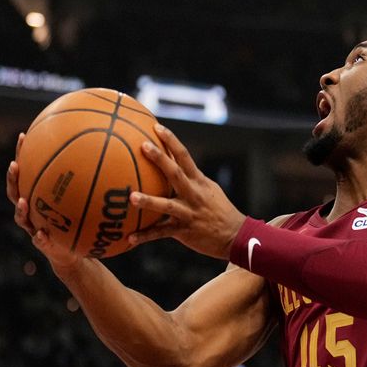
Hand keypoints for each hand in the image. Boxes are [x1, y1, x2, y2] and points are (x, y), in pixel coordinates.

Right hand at [6, 132, 83, 271]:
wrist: (70, 250)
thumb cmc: (76, 219)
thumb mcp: (82, 198)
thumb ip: (87, 180)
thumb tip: (104, 149)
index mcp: (37, 194)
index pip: (27, 170)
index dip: (22, 154)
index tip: (24, 136)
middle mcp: (30, 208)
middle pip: (15, 190)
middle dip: (13, 178)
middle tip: (14, 165)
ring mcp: (32, 226)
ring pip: (20, 216)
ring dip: (20, 209)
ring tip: (22, 201)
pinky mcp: (42, 243)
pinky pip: (39, 240)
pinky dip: (39, 237)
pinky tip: (41, 234)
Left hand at [129, 124, 246, 258]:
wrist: (236, 235)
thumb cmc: (219, 210)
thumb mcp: (208, 190)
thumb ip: (191, 179)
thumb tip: (170, 164)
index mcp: (199, 181)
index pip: (185, 156)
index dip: (171, 141)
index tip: (157, 127)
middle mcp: (194, 194)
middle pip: (175, 173)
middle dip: (160, 159)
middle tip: (143, 146)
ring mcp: (189, 212)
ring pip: (166, 205)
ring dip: (148, 201)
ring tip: (131, 197)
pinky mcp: (184, 231)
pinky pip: (161, 233)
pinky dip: (145, 235)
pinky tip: (129, 238)